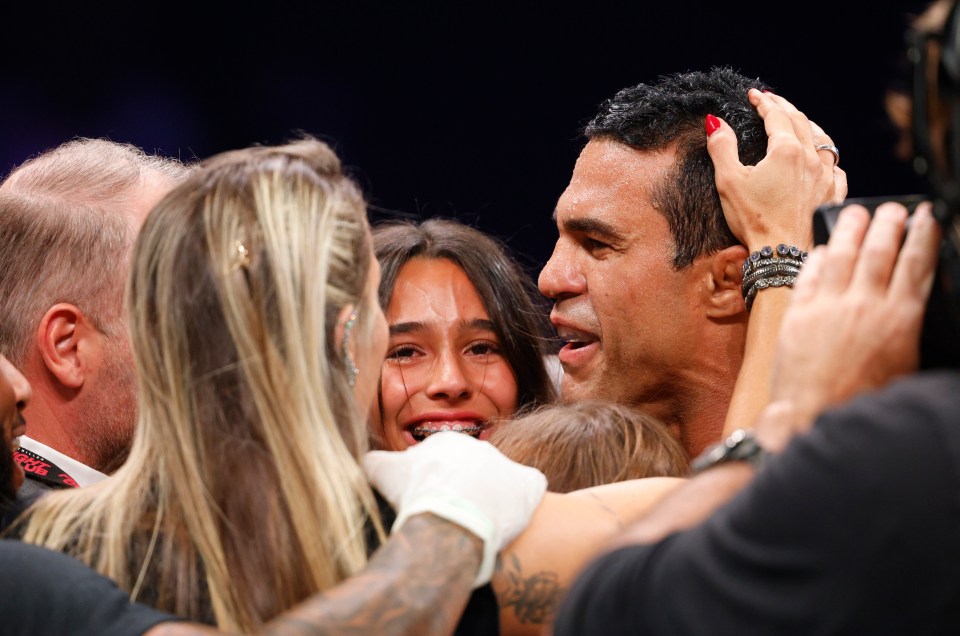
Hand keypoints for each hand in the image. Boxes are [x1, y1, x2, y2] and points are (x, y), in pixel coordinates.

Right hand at [362, 431, 546, 586]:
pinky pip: (528, 490)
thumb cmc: (417, 497)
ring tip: (477, 524)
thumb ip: (373, 461)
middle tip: (452, 515)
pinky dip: (520, 503)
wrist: (451, 522)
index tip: (432, 502)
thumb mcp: (384, 473)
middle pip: (471, 473)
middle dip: (462, 491)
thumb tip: (363, 459)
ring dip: (490, 500)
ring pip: (498, 483)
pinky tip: (507, 520)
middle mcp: (480, 447)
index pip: (442, 464)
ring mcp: (506, 465)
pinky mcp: (529, 485)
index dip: (436, 485)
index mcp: (447, 444)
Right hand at [707, 89, 846, 250]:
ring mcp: (827, 177)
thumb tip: (715, 122)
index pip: (776, 115)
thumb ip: (722, 147)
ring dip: (810, 127)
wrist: (783, 254)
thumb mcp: (729, 181)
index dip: (764, 102)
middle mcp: (811, 158)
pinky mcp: (833, 196)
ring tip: (801, 122)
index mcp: (786, 150)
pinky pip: (837, 169)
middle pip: (801, 122)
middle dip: (785, 108)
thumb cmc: (754, 220)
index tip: (754, 95)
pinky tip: (824, 161)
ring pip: (823, 141)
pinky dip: (828, 159)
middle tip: (773, 101)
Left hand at [757, 202, 940, 450]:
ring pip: (843, 253)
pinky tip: (825, 248)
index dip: (923, 234)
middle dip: (890, 222)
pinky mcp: (798, 313)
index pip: (916, 264)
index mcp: (899, 319)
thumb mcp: (905, 366)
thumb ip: (908, 330)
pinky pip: (810, 274)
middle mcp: (865, 305)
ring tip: (858, 213)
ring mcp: (828, 306)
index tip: (926, 216)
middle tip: (893, 208)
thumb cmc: (863, 401)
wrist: (814, 416)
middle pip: (880, 250)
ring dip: (853, 228)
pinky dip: (820, 256)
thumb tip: (909, 309)